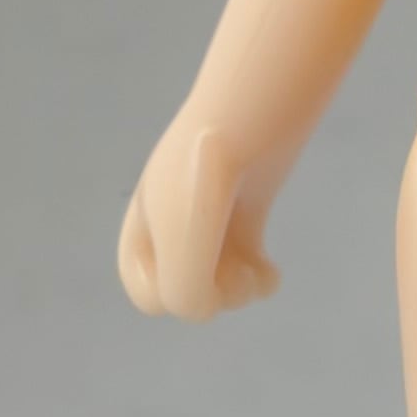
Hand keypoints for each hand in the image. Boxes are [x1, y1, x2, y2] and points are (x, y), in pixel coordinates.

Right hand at [117, 111, 280, 319]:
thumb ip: (184, 290)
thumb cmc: (209, 171)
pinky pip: (249, 262)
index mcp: (144, 224)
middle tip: (235, 273)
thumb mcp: (184, 238)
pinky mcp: (249, 207)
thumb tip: (206, 310)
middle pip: (188, 290)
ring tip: (257, 271)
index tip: (192, 271)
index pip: (147, 294)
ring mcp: (214, 216)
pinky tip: (272, 270)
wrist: (256, 106)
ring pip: (223, 280)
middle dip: (213, 294)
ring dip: (241, 289)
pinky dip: (262, 276)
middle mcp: (174, 223)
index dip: (171, 296)